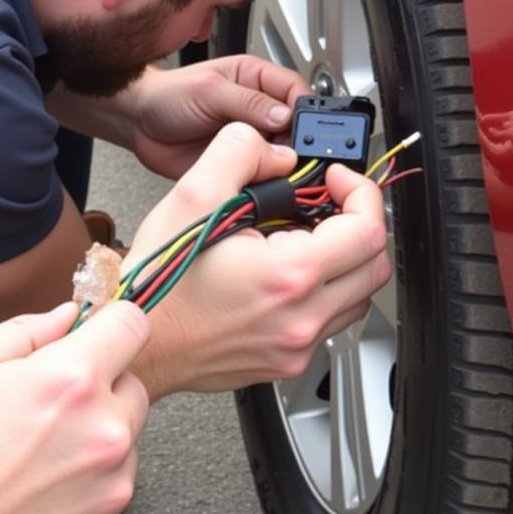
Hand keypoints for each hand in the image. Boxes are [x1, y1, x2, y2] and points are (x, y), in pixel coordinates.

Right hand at [0, 301, 149, 513]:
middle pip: (132, 384)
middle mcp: (102, 433)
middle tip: (48, 401)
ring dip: (96, 434)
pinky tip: (38, 482)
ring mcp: (106, 486)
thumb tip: (67, 317)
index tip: (96, 332)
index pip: (133, 325)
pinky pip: (111, 483)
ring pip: (125, 436)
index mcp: (72, 382)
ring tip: (36, 448)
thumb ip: (30, 330)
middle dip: (100, 384)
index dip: (111, 323)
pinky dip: (86, 479)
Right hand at [124, 123, 390, 398]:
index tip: (336, 180)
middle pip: (374, 266)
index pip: (368, 231)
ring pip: (359, 297)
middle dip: (360, 224)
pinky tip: (287, 272)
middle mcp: (301, 318)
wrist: (138, 343)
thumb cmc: (158, 282)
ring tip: (306, 237)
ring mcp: (296, 346)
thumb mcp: (193, 193)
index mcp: (288, 276)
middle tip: (329, 204)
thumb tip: (277, 152)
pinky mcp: (286, 361)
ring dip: (346, 261)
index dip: (361, 192)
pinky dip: (325, 291)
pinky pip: (330, 321)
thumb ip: (240, 151)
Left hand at [127, 55, 309, 176]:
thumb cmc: (168, 96)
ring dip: (282, 160)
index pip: (295, 90)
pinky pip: (263, 171)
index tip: (303, 129)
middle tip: (289, 152)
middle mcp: (258, 108)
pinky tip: (261, 177)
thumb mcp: (209, 91)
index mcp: (256, 79)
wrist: (138, 124)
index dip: (304, 110)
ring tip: (273, 165)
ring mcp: (250, 135)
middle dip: (297, 139)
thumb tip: (284, 115)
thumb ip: (247, 102)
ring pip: (283, 150)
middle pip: (296, 124)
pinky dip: (266, 177)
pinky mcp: (240, 161)